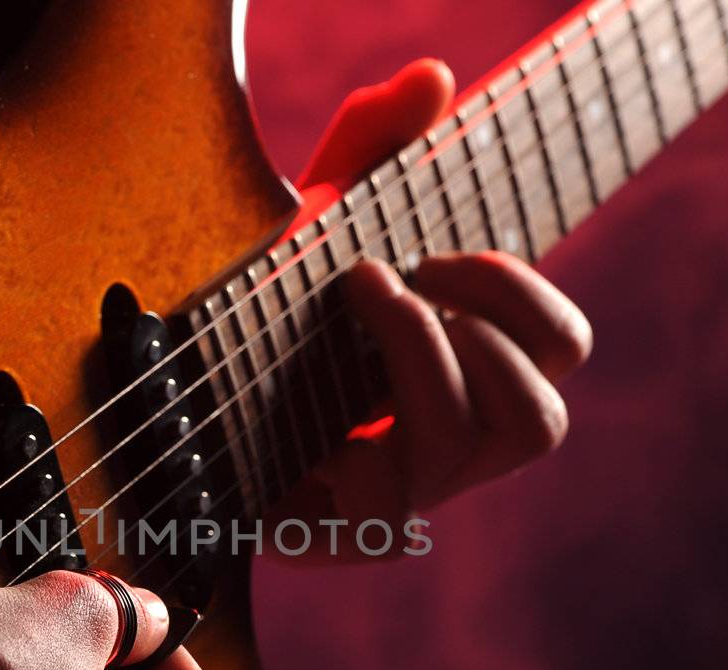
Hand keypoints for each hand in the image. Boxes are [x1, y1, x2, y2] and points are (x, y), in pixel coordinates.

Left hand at [271, 61, 593, 556]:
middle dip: (476, 329)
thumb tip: (431, 75)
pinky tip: (310, 427)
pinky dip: (355, 458)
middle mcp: (450, 445)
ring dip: (425, 361)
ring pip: (474, 454)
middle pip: (543, 421)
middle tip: (385, 280)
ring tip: (355, 310)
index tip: (431, 250)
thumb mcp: (308, 219)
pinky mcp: (341, 535)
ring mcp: (400, 496)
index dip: (519, 292)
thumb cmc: (255, 308)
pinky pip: (386, 520)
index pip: (562, 348)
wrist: (166, 400)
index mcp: (467, 375)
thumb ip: (368, 146)